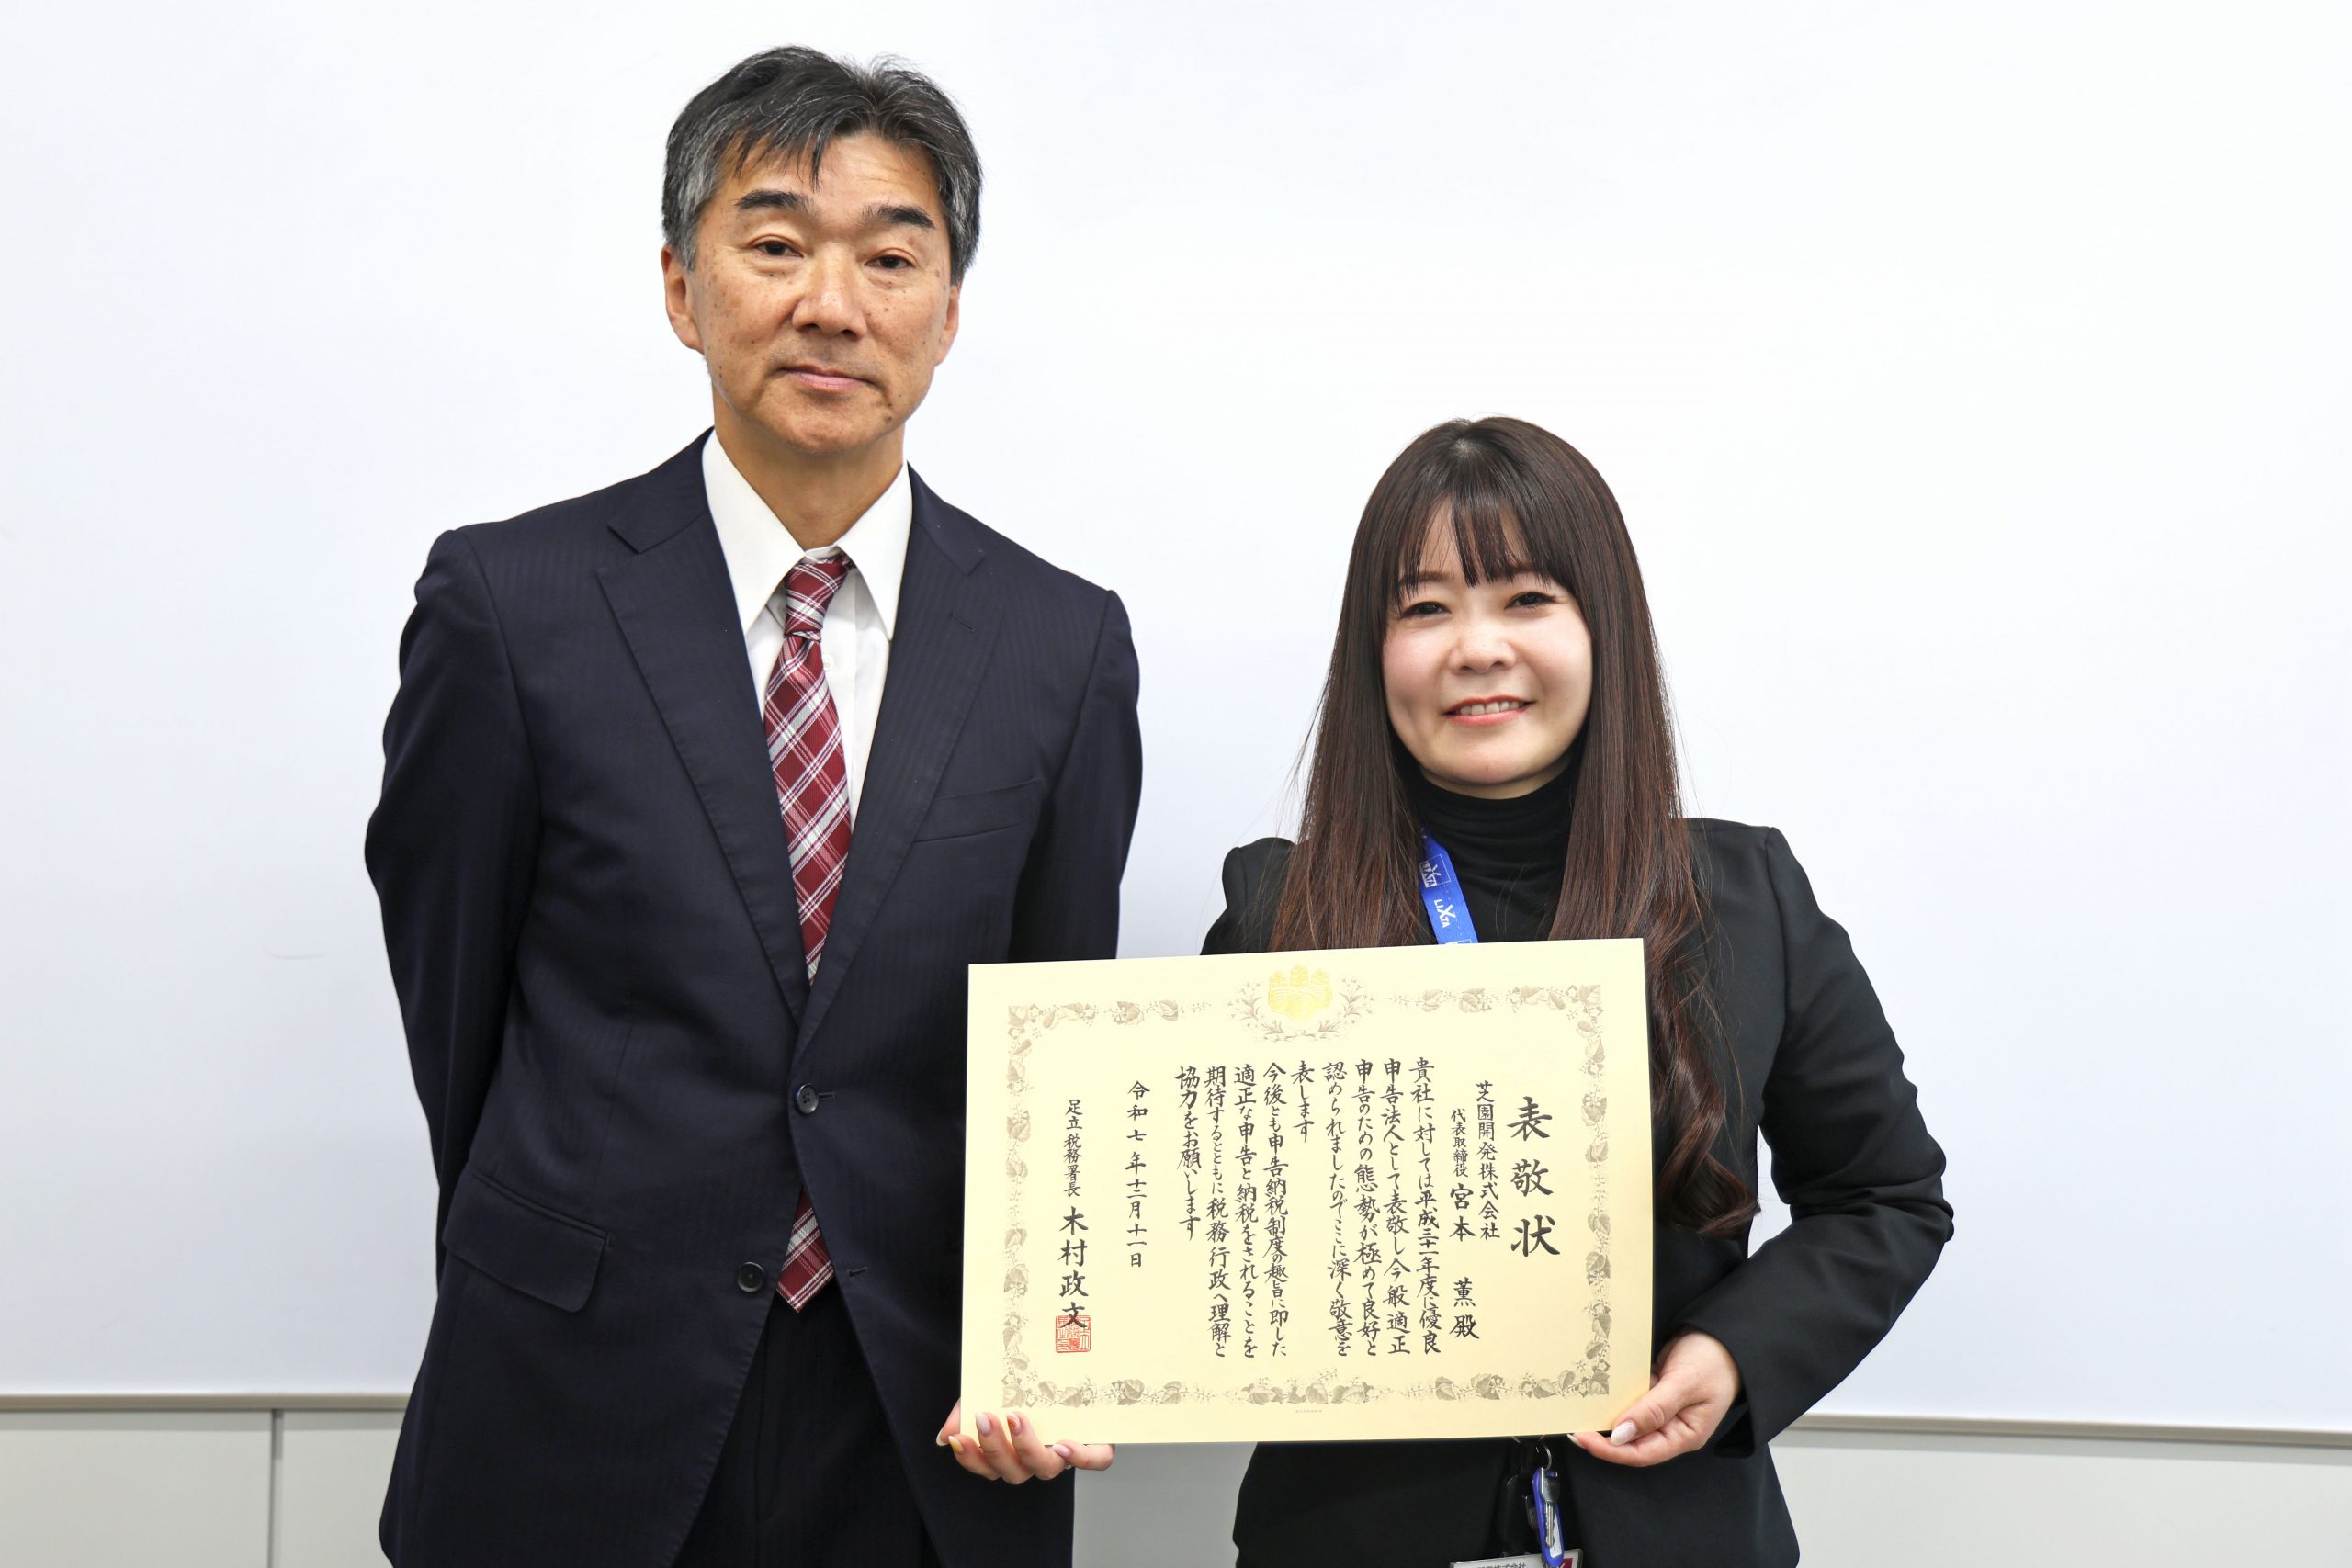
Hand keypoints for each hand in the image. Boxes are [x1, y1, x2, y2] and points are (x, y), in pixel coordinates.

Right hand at [935, 1398, 1114, 1483]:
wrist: (1070, 1356)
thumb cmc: (1025, 1381)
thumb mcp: (991, 1388)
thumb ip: (967, 1409)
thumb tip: (945, 1437)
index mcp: (1011, 1450)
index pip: (986, 1466)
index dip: (971, 1458)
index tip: (958, 1436)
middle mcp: (1036, 1458)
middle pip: (1013, 1472)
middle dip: (994, 1447)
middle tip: (984, 1417)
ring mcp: (1065, 1453)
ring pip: (1045, 1469)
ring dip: (1027, 1447)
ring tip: (1016, 1419)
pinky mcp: (1096, 1443)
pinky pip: (1094, 1461)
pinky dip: (1080, 1458)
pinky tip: (1063, 1444)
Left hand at [1570, 1330, 1741, 1467]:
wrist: (1725, 1336)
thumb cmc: (1715, 1361)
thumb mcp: (1685, 1383)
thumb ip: (1654, 1409)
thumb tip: (1621, 1434)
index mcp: (1684, 1435)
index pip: (1641, 1453)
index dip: (1609, 1450)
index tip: (1582, 1437)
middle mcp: (1671, 1428)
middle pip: (1631, 1441)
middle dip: (1602, 1436)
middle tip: (1574, 1423)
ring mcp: (1662, 1411)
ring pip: (1628, 1421)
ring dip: (1606, 1416)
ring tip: (1580, 1408)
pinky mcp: (1655, 1393)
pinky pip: (1631, 1400)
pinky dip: (1615, 1397)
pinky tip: (1598, 1390)